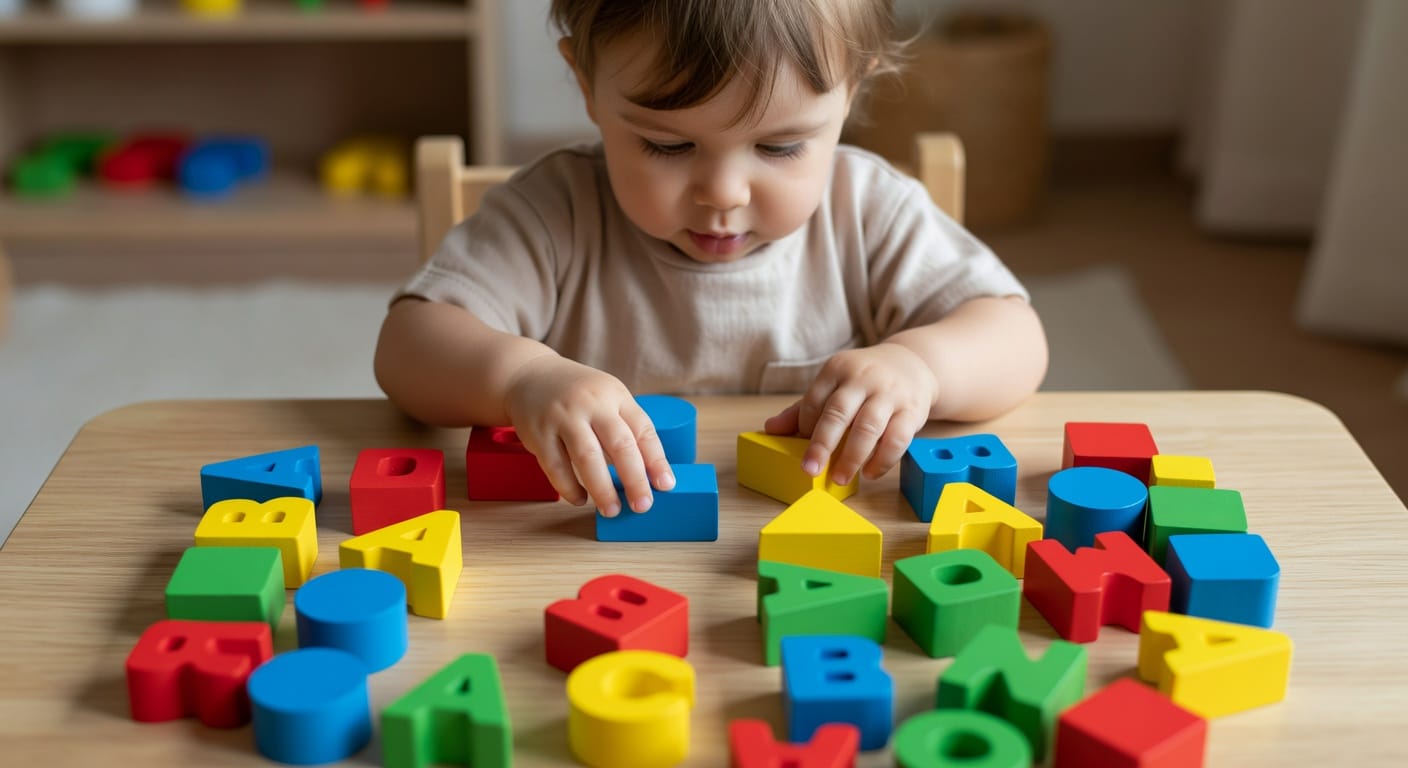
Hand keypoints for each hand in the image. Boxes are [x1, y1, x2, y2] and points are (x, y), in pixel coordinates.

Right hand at [504, 356, 674, 516]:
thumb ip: (625, 429)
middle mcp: (591, 404)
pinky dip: (569, 488)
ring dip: (602, 489)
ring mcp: (563, 417)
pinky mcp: (539, 433)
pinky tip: (580, 500)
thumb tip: (646, 476)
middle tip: (643, 505)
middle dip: (634, 479)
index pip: (643, 429)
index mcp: (615, 395)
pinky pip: (556, 467)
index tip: (666, 485)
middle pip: (619, 444)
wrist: (529, 375)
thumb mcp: (606, 399)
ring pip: (587, 457)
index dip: (656, 460)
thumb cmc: (578, 395)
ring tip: (612, 510)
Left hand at [763, 342, 937, 484]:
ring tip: (840, 479)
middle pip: (838, 412)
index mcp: (838, 369)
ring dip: (852, 457)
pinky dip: (883, 460)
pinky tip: (870, 473)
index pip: (814, 400)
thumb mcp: (833, 385)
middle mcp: (863, 378)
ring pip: (868, 427)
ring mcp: (889, 393)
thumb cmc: (863, 382)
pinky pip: (897, 439)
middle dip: (822, 444)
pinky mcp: (912, 410)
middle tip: (810, 471)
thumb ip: (803, 408)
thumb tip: (770, 429)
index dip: (805, 427)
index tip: (803, 449)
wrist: (912, 364)